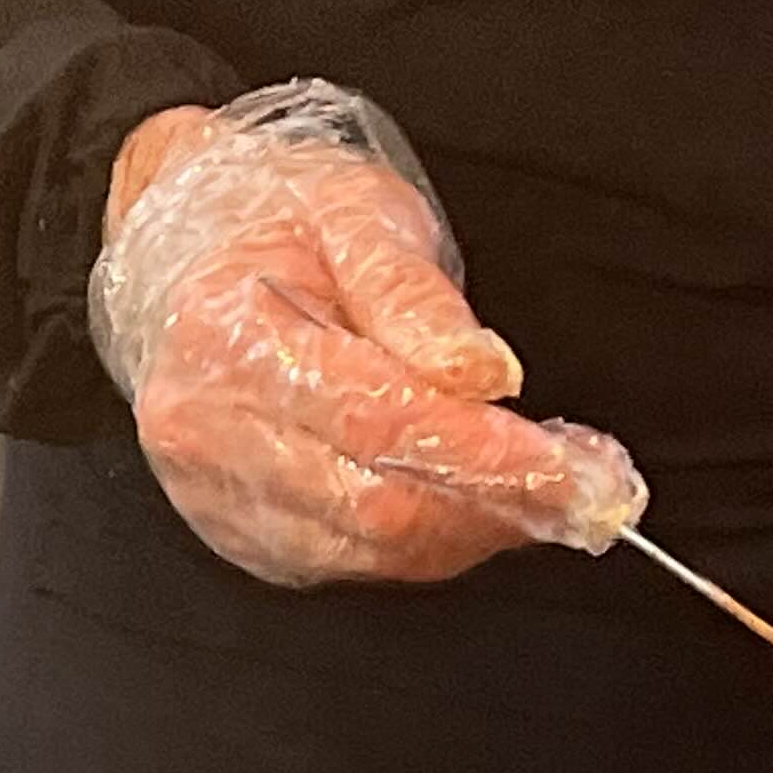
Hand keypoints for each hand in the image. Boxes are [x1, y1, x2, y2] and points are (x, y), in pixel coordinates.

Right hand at [93, 85, 645, 589]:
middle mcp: (206, 429)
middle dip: (503, 506)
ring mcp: (212, 490)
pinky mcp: (233, 528)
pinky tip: (467, 497)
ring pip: (369, 550)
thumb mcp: (355, 211)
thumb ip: (417, 297)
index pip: (380, 424)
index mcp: (229, 337)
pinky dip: (425, 542)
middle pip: (377, 507)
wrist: (178, 246)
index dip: (496, 461)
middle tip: (594, 485)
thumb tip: (485, 376)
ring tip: (540, 481)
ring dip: (473, 530)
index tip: (589, 472)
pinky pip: (346, 562)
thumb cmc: (272, 218)